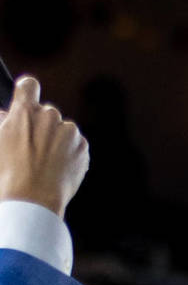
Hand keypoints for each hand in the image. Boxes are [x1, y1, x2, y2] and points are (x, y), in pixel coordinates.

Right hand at [0, 77, 88, 215]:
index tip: (27, 99)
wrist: (32, 199)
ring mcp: (68, 132)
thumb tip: (7, 114)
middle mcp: (49, 116)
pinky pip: (76, 143)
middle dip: (41, 124)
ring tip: (46, 160)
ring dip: (57, 138)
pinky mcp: (83, 148)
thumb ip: (3, 121)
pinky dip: (70, 151)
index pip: (29, 85)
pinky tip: (58, 167)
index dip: (27, 92)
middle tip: (33, 146)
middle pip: (47, 112)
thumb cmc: (8, 172)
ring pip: (63, 128)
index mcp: (24, 111)